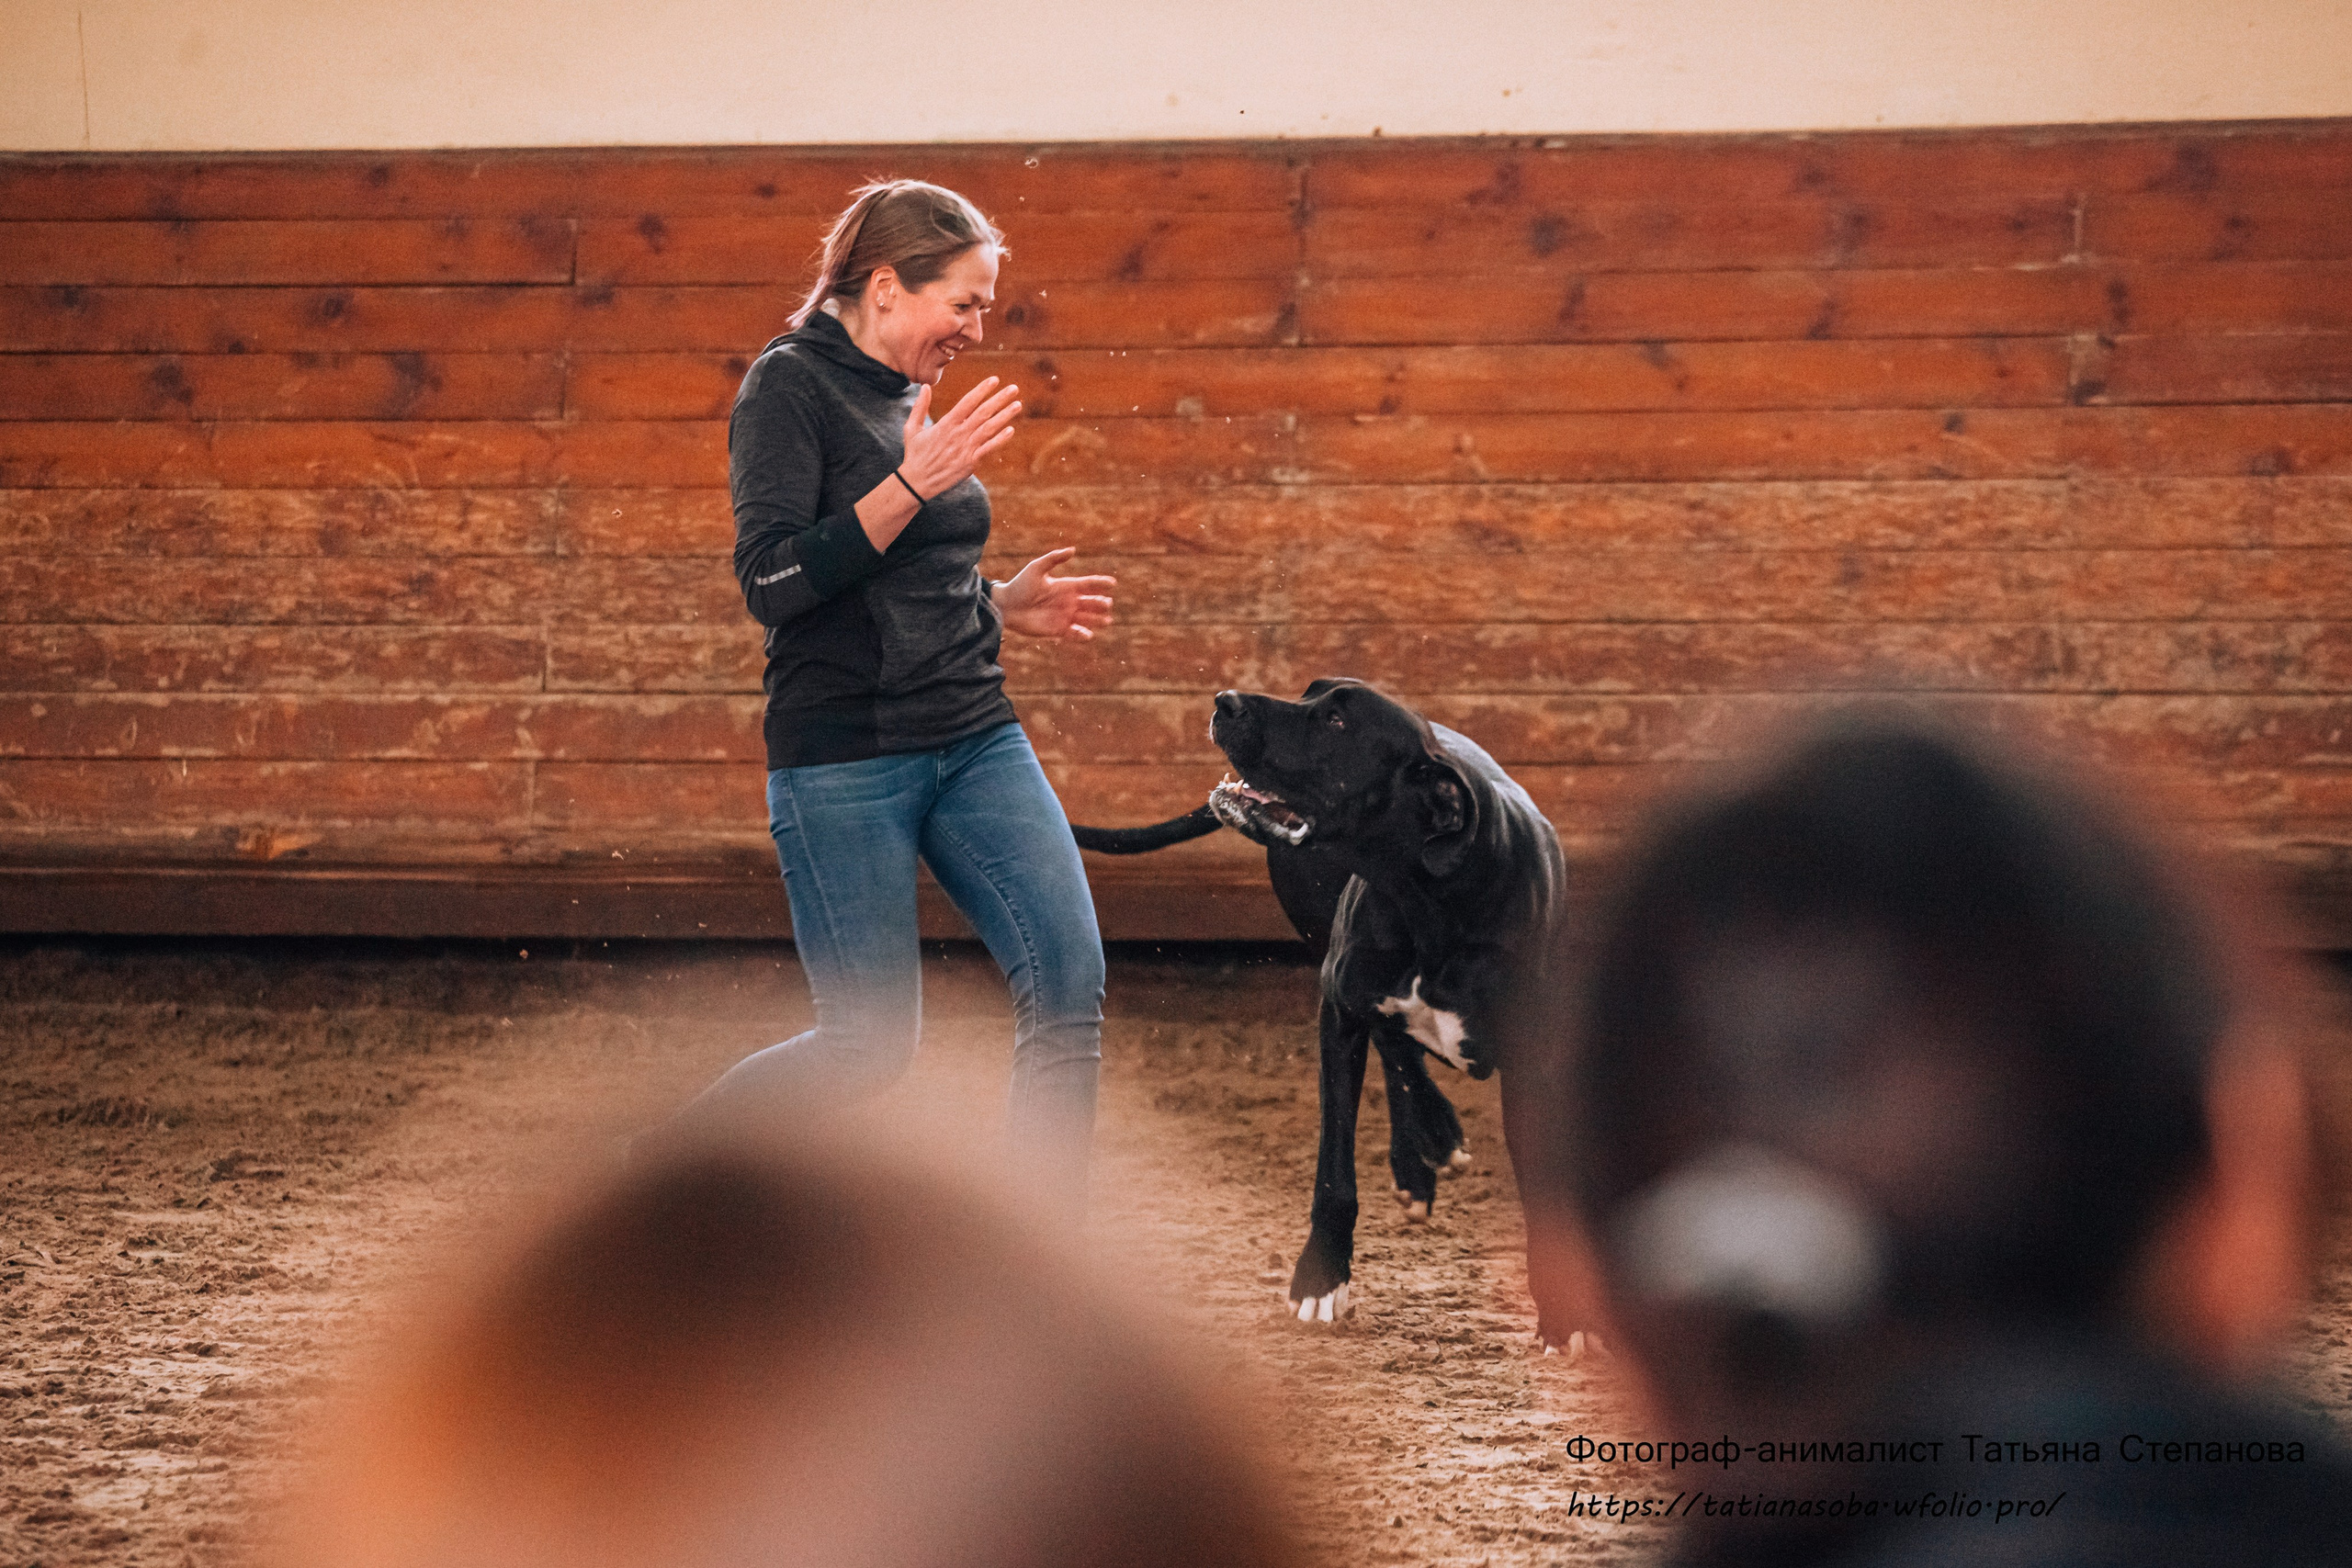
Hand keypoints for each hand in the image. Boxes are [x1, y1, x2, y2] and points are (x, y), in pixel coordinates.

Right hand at [897, 376, 1021, 498]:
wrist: (917, 482)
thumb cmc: (915, 454)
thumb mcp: (912, 428)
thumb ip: (920, 407)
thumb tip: (925, 387)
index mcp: (946, 423)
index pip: (967, 402)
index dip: (982, 390)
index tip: (994, 379)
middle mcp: (958, 434)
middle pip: (983, 412)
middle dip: (999, 399)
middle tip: (1014, 388)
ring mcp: (965, 448)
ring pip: (989, 428)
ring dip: (1005, 416)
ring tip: (1017, 405)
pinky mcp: (970, 463)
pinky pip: (988, 448)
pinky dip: (1000, 439)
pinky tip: (1011, 430)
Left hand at [996, 547, 1115, 640]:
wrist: (1006, 606)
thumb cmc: (1019, 585)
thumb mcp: (1036, 568)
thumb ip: (1054, 558)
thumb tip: (1073, 550)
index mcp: (1066, 586)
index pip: (1088, 584)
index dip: (1101, 583)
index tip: (1112, 583)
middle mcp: (1068, 601)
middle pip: (1091, 603)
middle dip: (1101, 603)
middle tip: (1107, 604)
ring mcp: (1064, 616)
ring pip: (1087, 619)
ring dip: (1098, 620)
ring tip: (1106, 621)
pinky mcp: (1058, 630)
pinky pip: (1075, 634)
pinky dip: (1082, 635)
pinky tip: (1087, 634)